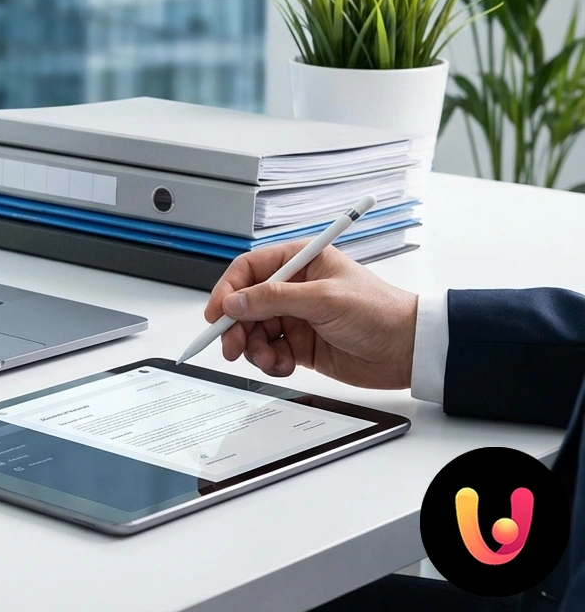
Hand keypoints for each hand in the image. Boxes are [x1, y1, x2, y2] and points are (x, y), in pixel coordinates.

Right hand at [203, 244, 418, 388]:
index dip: (228, 290)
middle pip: (245, 304)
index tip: (217, 313)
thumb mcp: (323, 300)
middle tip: (231, 345)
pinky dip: (271, 361)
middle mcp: (294, 287)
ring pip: (254, 331)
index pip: (249, 269)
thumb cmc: (380, 313)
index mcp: (301, 262)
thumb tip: (235, 301)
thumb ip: (274, 299)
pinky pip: (270, 352)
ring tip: (269, 359)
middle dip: (236, 326)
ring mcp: (296, 317)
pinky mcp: (301, 345)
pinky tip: (284, 364)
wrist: (409, 350)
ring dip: (254, 348)